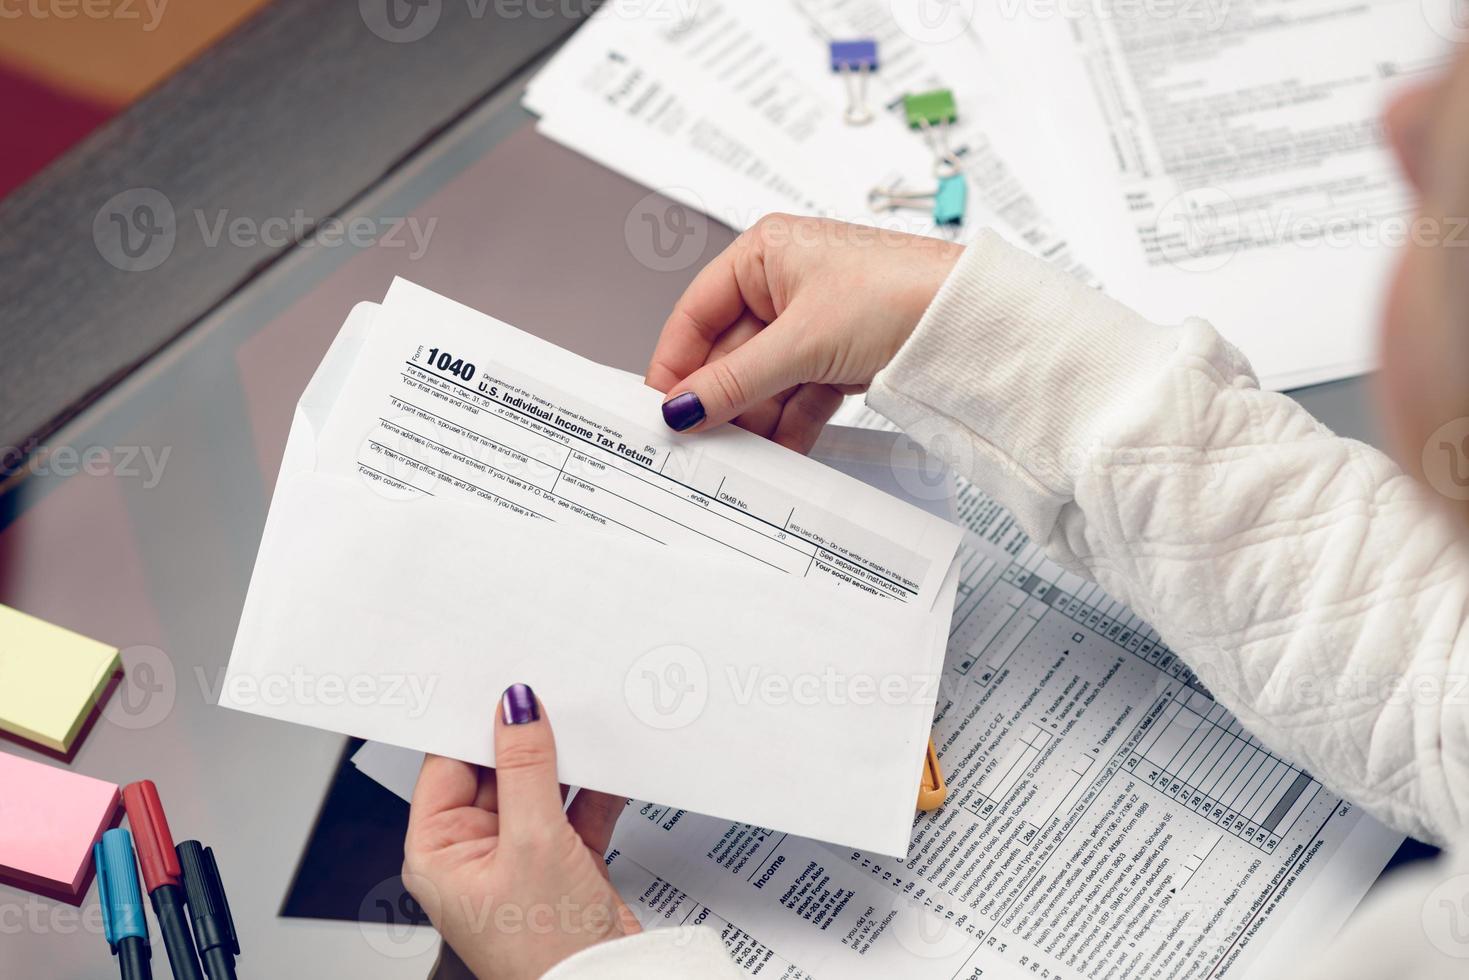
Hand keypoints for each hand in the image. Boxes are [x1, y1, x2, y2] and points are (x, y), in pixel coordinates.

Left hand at [403, 683, 637, 979]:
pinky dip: (595, 788)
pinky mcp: (564, 862)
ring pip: (540, 786)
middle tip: (552, 693)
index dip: (473, 723)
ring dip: (565, 761)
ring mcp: (522, 856)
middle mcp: (475, 852)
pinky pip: (576, 809)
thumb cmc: (545, 952)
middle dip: (527, 738)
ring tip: (587, 722)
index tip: (501, 683)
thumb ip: (526, 769)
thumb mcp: (534, 842)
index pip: (448, 765)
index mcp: (438, 851)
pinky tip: (611, 762)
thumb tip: (516, 710)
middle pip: (496, 771)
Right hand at [646, 214, 961, 451]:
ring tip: (742, 455)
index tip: (662, 409)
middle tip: (701, 443)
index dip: (676, 362)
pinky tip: (780, 451)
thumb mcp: (801, 342)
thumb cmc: (901, 292)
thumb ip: (734, 381)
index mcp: (764, 253)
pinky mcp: (841, 354)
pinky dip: (788, 423)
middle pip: (729, 352)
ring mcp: (814, 321)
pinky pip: (797, 393)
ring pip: (764, 379)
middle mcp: (785, 282)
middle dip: (720, 400)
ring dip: (754, 418)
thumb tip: (682, 406)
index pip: (696, 313)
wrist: (974, 320)